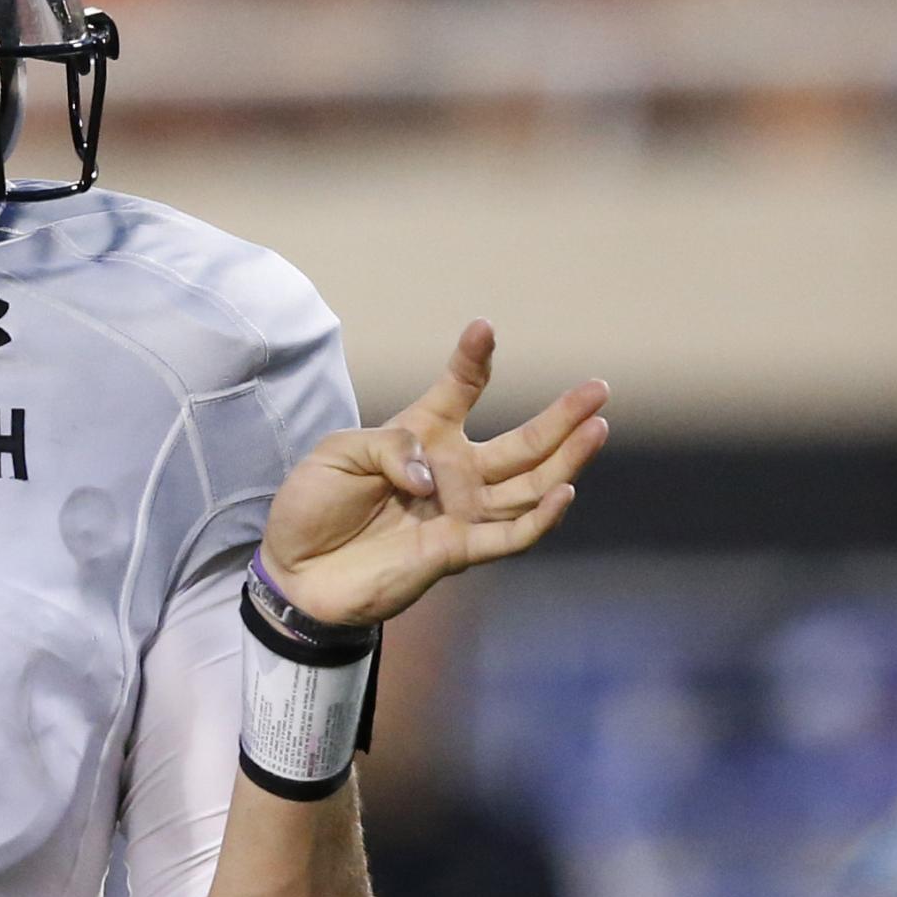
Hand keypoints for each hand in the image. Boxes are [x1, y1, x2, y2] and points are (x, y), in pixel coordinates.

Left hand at [259, 319, 607, 629]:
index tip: (483, 328)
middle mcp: (452, 472)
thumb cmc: (314, 504)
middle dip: (562, 416)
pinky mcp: (457, 552)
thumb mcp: (340, 453)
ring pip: (530, 485)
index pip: (459, 390)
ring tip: (597, 428)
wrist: (297, 568)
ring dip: (565, 459)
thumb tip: (433, 478)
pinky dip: (540, 517)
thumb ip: (390, 448)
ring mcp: (460, 513)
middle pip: (521, 444)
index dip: (474, 360)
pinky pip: (510, 536)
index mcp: (422, 435)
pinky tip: (564, 490)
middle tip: (599, 388)